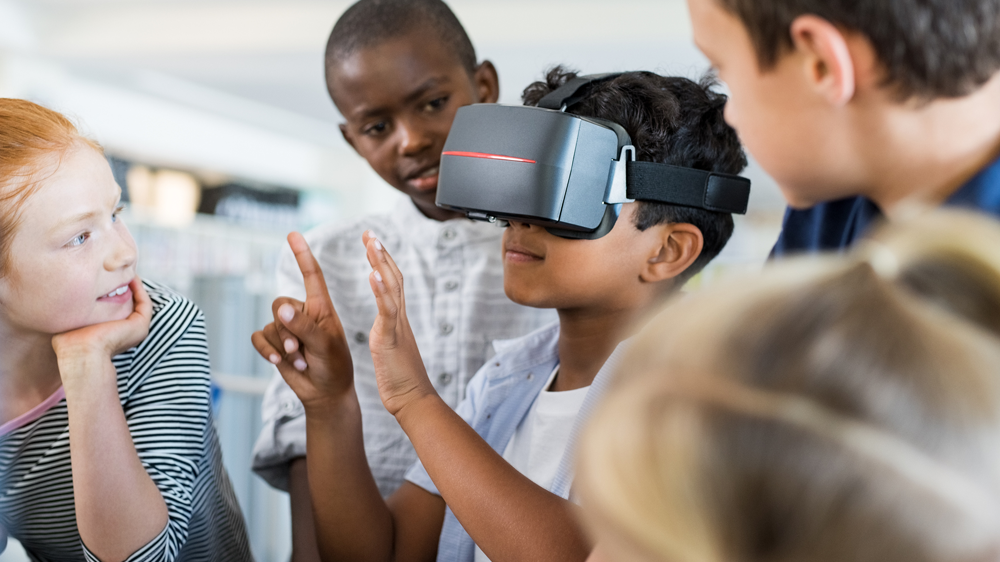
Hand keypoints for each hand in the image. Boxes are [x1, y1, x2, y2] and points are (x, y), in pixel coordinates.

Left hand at [51, 277, 152, 361]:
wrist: (80, 352)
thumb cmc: (70, 341)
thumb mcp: (72, 322)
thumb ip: (74, 311)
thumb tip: (59, 298)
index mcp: (113, 334)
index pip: (117, 310)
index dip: (114, 293)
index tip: (105, 279)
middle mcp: (127, 333)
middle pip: (130, 305)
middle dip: (125, 288)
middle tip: (118, 271)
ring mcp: (136, 330)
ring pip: (139, 303)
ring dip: (135, 286)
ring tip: (126, 271)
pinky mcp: (140, 326)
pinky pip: (144, 303)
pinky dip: (139, 290)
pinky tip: (130, 278)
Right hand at [251, 233, 353, 411]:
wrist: (326, 393)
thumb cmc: (334, 365)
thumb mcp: (325, 344)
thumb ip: (304, 326)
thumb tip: (280, 309)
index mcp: (321, 306)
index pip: (311, 274)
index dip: (302, 254)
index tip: (293, 233)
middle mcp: (302, 313)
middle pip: (280, 303)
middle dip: (286, 328)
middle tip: (300, 349)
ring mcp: (287, 328)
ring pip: (270, 324)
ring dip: (282, 345)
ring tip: (300, 360)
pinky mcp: (274, 343)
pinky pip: (259, 337)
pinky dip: (267, 350)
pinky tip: (278, 361)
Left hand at [361, 230, 436, 416]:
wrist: (413, 401)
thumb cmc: (402, 382)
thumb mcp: (391, 351)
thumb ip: (389, 336)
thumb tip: (386, 330)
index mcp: (396, 321)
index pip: (392, 285)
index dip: (383, 263)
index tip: (372, 244)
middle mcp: (399, 319)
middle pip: (394, 278)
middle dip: (381, 254)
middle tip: (370, 233)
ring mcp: (397, 327)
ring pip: (392, 288)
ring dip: (381, 263)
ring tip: (371, 243)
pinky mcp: (391, 339)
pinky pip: (387, 310)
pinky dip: (380, 290)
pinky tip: (372, 273)